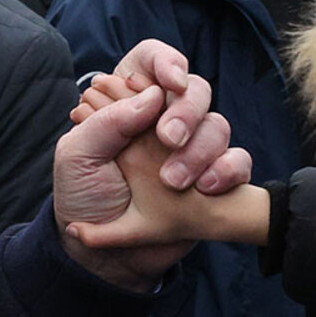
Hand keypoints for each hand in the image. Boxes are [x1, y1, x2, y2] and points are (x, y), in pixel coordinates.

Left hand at [73, 75, 273, 247]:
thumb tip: (151, 96)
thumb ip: (106, 122)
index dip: (165, 63)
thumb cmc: (85, 199)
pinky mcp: (212, 175)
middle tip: (168, 139)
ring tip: (174, 181)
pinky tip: (207, 188)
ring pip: (218, 124)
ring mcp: (190, 146)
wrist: (105, 255)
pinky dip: (229, 171)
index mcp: (126, 103)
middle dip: (185, 110)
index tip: (167, 82)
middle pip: (194, 90)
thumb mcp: (77, 157)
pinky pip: (238, 161)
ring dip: (201, 149)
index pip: (153, 61)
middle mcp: (161, 117)